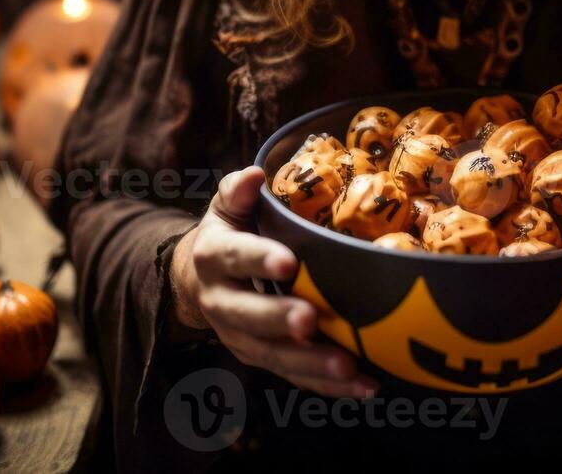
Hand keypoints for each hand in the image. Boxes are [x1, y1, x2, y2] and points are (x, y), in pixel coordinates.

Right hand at [171, 166, 378, 397]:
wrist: (198, 280)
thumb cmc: (229, 233)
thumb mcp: (226, 207)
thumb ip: (236, 191)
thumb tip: (254, 175)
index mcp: (214, 257)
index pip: (235, 257)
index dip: (259, 260)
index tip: (289, 262)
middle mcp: (222, 301)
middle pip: (249, 315)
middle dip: (281, 320)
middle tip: (311, 321)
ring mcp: (240, 336)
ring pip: (272, 355)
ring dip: (311, 364)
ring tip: (349, 367)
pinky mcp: (262, 358)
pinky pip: (294, 375)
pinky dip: (328, 384)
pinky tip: (364, 386)